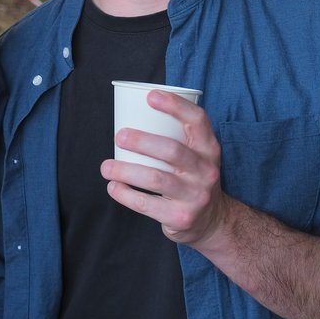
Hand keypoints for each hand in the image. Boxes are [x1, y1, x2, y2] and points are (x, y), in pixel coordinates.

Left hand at [100, 89, 230, 246]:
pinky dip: (125, 194)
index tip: (150, 96)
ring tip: (106, 166)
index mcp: (209, 149)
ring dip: (125, 170)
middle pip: (172, 150)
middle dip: (141, 141)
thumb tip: (132, 112)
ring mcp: (196, 196)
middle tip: (119, 135)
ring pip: (156, 178)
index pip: (197, 121)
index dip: (175, 105)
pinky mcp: (181, 217)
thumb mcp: (197, 156)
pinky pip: (146, 204)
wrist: (213, 221)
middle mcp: (206, 171)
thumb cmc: (193, 178)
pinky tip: (113, 186)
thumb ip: (176, 138)